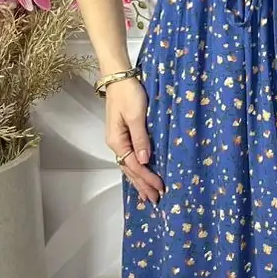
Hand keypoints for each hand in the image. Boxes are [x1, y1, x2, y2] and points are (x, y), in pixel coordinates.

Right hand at [105, 79, 164, 203]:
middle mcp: (116, 143)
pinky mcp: (123, 134)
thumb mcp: (136, 115)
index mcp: (117, 140)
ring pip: (128, 165)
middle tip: (155, 200)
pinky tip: (140, 176)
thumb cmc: (128, 93)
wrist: (119, 77)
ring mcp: (118, 139)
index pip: (134, 165)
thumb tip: (145, 160)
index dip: (147, 178)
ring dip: (138, 180)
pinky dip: (135, 170)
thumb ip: (140, 138)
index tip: (161, 187)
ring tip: (147, 195)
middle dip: (142, 185)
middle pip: (129, 169)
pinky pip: (129, 158)